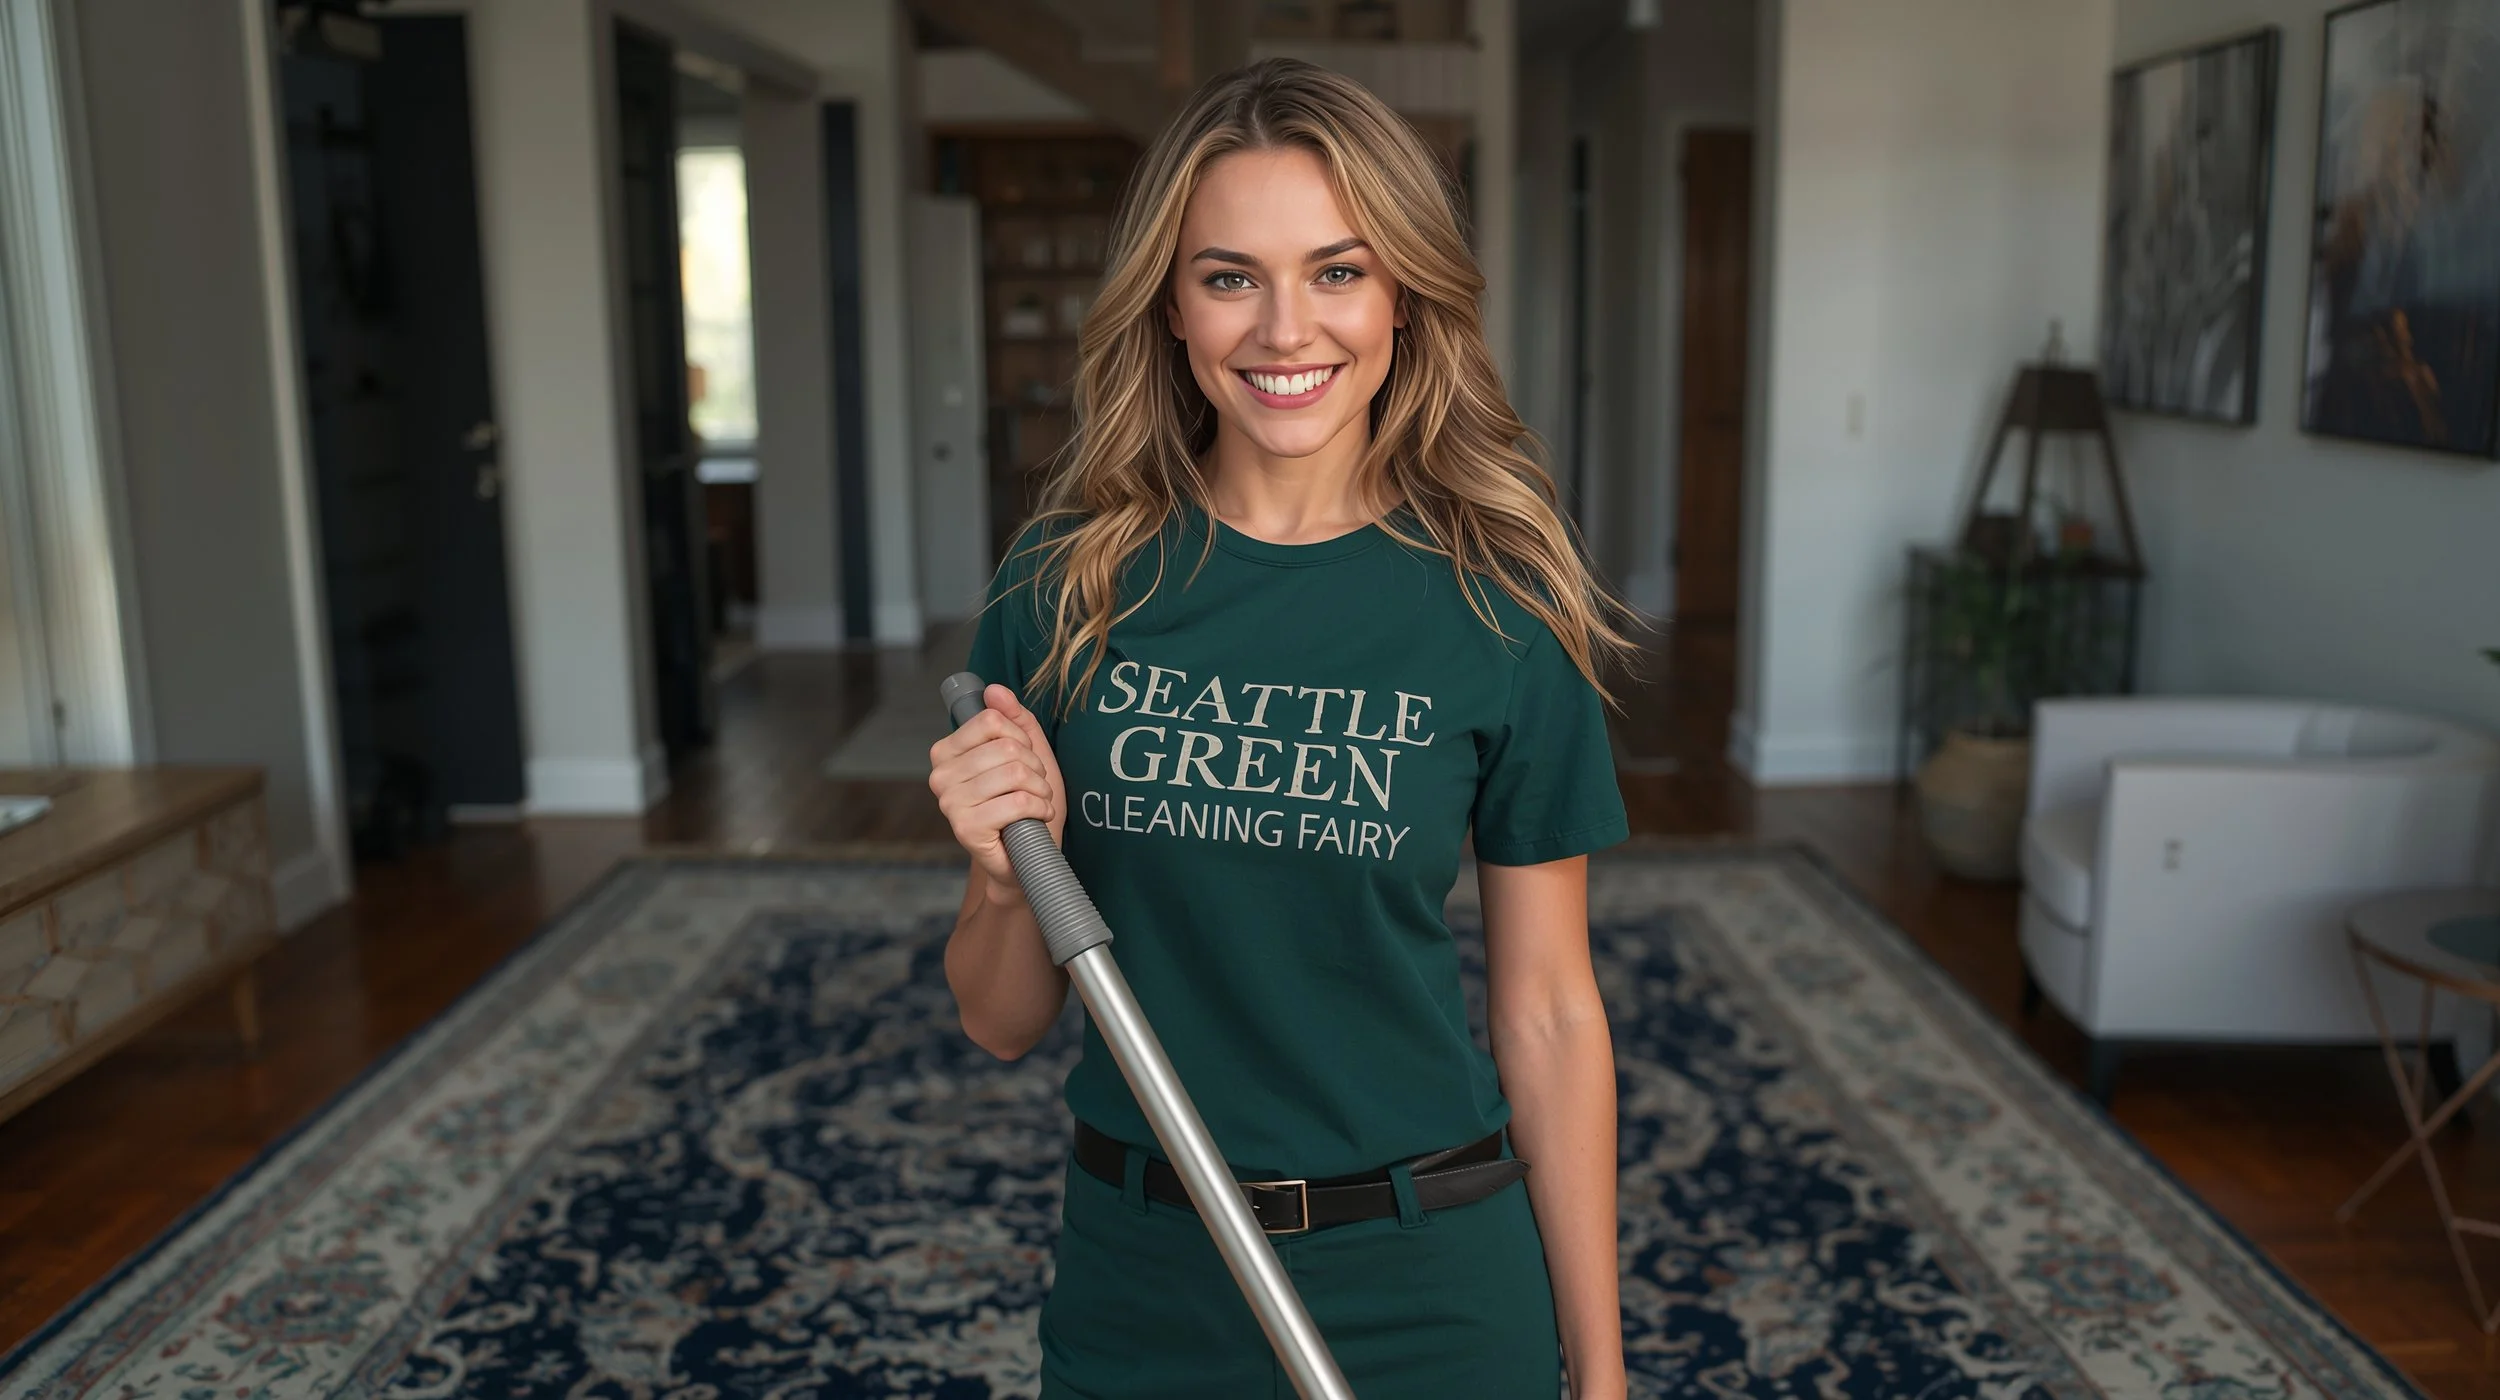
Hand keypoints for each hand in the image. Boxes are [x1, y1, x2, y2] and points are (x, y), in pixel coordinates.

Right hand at [928, 683, 1067, 903]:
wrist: (1025, 856)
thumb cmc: (1025, 804)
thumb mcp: (1028, 753)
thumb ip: (1013, 719)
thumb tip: (994, 690)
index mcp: (947, 752)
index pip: (990, 720)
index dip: (1020, 738)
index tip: (1025, 758)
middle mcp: (941, 775)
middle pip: (1006, 747)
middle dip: (1034, 768)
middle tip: (1035, 786)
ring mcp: (950, 803)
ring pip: (1015, 773)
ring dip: (1040, 789)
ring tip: (1037, 802)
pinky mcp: (966, 829)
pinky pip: (1017, 802)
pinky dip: (1039, 809)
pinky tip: (1037, 818)